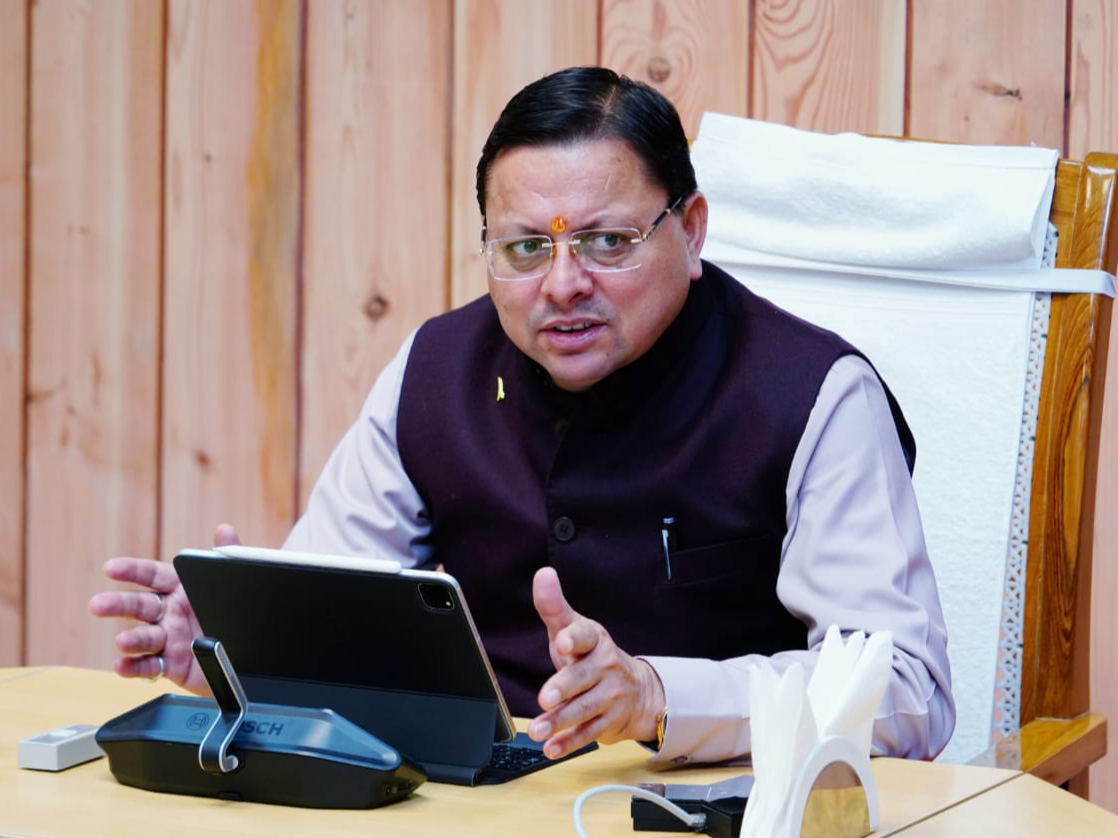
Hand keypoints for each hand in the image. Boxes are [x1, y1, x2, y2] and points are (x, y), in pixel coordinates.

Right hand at [87, 524, 241, 693]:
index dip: (132, 570)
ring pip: (143, 637)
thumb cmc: (234, 612)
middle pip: (139, 605)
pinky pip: (149, 666)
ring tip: (123, 641)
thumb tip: (224, 530)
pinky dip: (133, 667)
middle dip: (118, 605)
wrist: (252, 650)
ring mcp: (168, 639)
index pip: (152, 575)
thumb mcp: (234, 581)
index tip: (111, 568)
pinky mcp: (171, 665)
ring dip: (130, 639)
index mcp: (181, 588)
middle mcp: (169, 612)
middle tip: (98, 605)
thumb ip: (230, 556)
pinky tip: (122, 665)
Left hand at [526, 566, 664, 758]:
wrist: (637, 690)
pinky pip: (589, 733)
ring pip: (584, 709)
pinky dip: (569, 743)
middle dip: (564, 688)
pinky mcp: (609, 722)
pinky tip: (551, 748)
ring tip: (537, 730)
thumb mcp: (574, 629)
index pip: (587, 636)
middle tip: (545, 697)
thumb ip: (554, 606)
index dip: (575, 638)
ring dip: (560, 721)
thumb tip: (543, 574)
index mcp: (595, 641)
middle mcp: (605, 668)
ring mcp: (610, 696)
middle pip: (583, 678)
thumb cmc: (591, 656)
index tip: (563, 642)